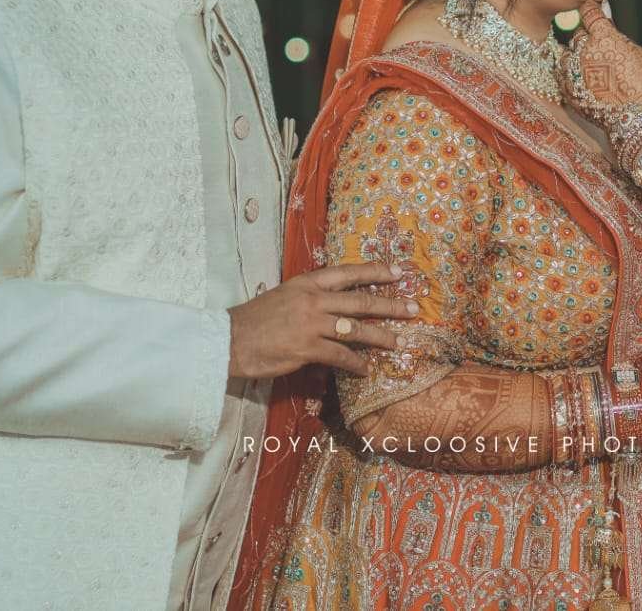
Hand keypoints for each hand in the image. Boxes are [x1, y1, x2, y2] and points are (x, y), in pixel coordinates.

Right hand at [226, 262, 419, 378]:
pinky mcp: (307, 348)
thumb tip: (334, 304)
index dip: (376, 272)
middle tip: (413, 308)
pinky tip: (366, 369)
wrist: (228, 339)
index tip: (399, 273)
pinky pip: (340, 356)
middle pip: (360, 300)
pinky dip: (356, 363)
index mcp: (307, 282)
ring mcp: (311, 324)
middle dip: (390, 305)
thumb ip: (310, 297)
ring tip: (399, 342)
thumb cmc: (254, 319)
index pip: (348, 273)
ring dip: (381, 336)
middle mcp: (313, 299)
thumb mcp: (283, 295)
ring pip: (356, 329)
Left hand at [560, 0, 641, 125]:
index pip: (588, 12)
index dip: (590, 9)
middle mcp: (584, 51)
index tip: (591, 10)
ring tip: (587, 63)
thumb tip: (604, 21)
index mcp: (603, 37)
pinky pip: (562, 74)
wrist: (636, 116)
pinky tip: (580, 76)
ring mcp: (573, 71)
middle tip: (596, 44)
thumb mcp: (633, 50)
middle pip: (577, 34)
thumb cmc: (640, 82)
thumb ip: (615, 34)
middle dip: (585, 36)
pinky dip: (569, 72)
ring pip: (565, 53)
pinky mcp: (568, 89)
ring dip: (573, 55)